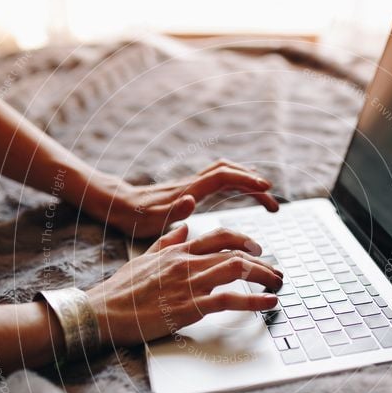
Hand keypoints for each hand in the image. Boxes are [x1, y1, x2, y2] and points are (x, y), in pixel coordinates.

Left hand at [79, 159, 278, 237]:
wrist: (117, 206)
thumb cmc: (133, 217)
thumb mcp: (151, 220)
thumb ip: (172, 211)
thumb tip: (193, 200)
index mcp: (188, 192)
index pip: (223, 178)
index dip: (246, 181)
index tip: (266, 190)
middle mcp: (193, 185)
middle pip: (230, 172)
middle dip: (255, 183)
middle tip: (273, 203)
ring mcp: (192, 187)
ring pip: (227, 175)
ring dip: (248, 184)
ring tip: (266, 201)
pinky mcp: (191, 192)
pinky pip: (220, 184)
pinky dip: (237, 187)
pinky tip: (243, 199)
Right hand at [85, 225, 281, 345]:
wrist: (103, 311)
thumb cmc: (121, 290)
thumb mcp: (143, 258)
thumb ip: (167, 242)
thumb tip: (184, 227)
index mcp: (177, 250)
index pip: (219, 236)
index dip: (243, 240)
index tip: (257, 248)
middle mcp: (187, 262)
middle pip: (235, 252)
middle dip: (261, 262)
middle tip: (276, 271)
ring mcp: (189, 283)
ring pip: (238, 269)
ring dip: (264, 276)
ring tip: (278, 284)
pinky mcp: (190, 306)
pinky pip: (231, 299)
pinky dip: (255, 301)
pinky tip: (269, 303)